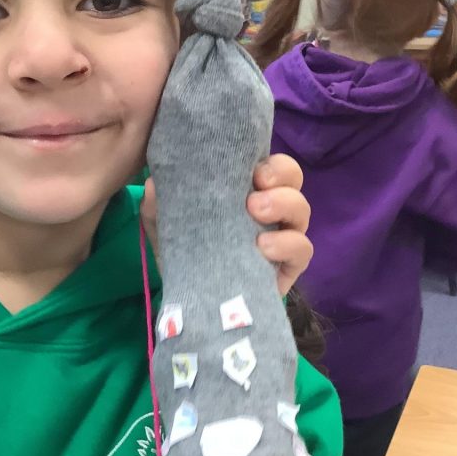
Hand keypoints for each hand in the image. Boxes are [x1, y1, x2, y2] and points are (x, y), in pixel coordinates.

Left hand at [140, 153, 312, 296]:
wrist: (189, 295)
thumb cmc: (184, 247)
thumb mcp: (165, 222)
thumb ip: (159, 202)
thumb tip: (153, 184)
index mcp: (247, 188)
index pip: (270, 163)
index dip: (269, 161)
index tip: (252, 169)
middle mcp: (271, 208)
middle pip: (294, 179)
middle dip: (282, 175)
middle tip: (257, 185)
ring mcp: (283, 237)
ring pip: (301, 211)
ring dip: (284, 204)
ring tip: (254, 212)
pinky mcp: (288, 267)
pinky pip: (303, 250)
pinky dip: (288, 244)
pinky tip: (263, 248)